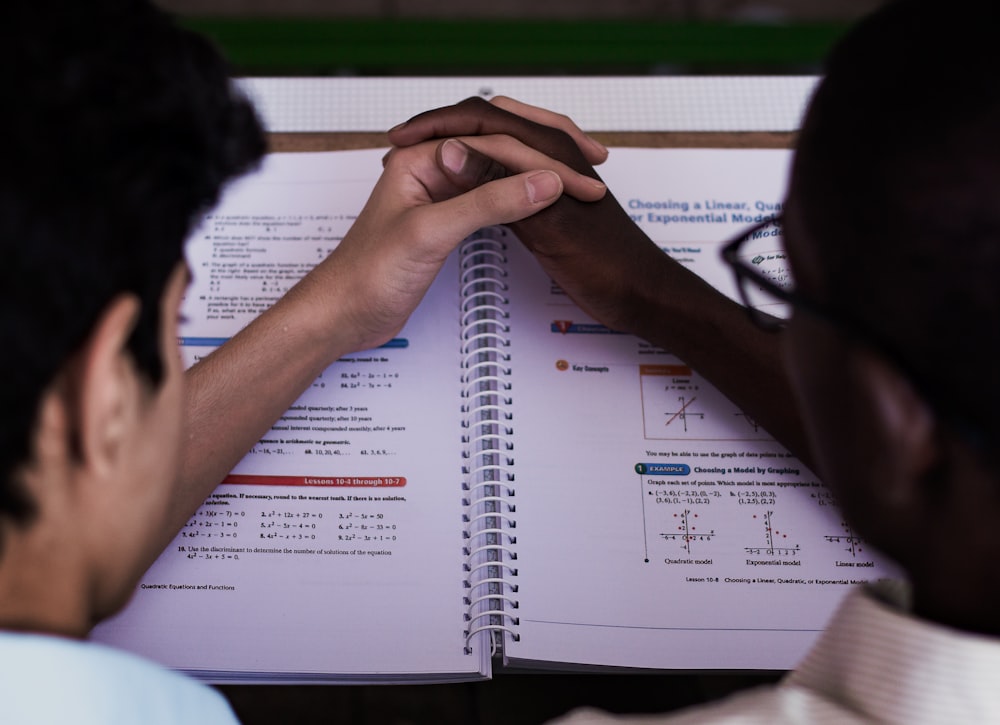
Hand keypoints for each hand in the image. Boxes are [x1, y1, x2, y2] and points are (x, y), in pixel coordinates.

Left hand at [309, 135, 602, 353]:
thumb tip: (542, 182)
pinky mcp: (448, 221)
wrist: (343, 315)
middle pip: (503, 146)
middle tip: (591, 168)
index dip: (542, 163)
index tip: (578, 182)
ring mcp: (442, 194)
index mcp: (422, 156)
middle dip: (549, 155)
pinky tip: (544, 204)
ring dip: (540, 176)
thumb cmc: (366, 273)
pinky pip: (494, 197)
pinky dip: (523, 199)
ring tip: (579, 181)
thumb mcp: (432, 233)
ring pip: (501, 171)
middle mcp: (433, 168)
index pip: (497, 144)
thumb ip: (488, 203)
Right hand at [389, 97, 674, 338]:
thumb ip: (499, 190)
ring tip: (420, 156)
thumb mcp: (548, 227)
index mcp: (549, 151)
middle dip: (448, 126)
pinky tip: (460, 188)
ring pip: (496, 149)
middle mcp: (549, 155)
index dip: (436, 124)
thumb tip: (454, 150)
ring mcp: (546, 179)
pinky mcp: (545, 204)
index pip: (483, 118)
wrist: (640, 295)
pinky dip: (479, 175)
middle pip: (490, 123)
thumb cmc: (606, 264)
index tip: (399, 139)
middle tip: (403, 140)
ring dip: (462, 147)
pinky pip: (505, 177)